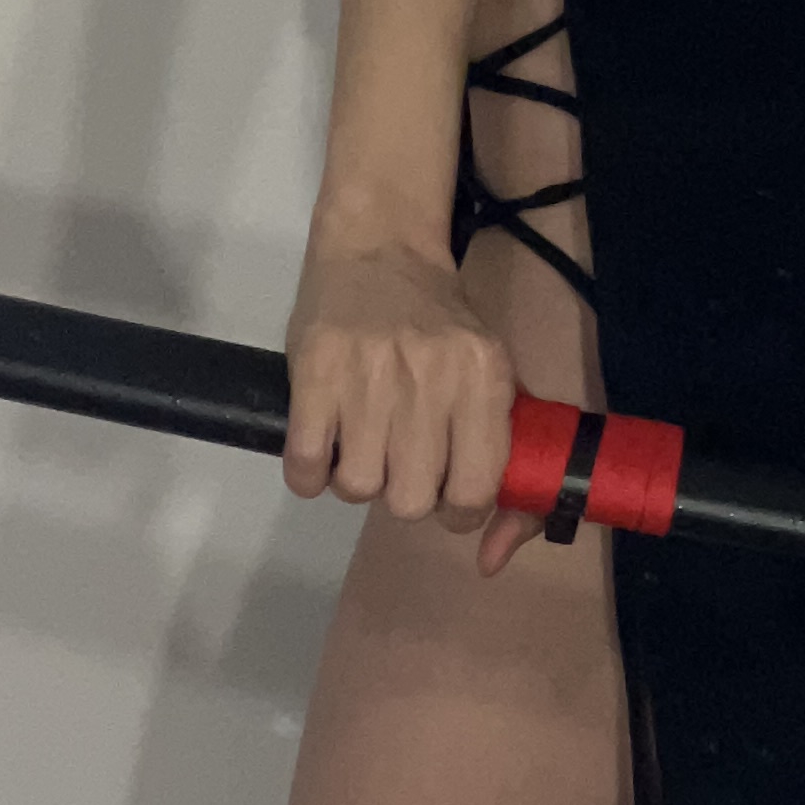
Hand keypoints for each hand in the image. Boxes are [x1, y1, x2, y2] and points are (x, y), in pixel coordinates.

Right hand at [281, 237, 526, 551]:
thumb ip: (498, 456)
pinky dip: (310, 473)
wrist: (379, 244)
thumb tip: (494, 560)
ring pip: (359, 489)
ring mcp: (368, 375)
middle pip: (413, 501)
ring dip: (357, 480)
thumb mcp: (488, 370)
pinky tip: (325, 442)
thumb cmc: (439, 318)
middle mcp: (431, 378)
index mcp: (484, 376)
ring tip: (360, 443)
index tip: (446, 491)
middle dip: (405, 493)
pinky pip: (306, 467)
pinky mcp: (313, 372)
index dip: (459, 509)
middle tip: (399, 461)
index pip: (477, 490)